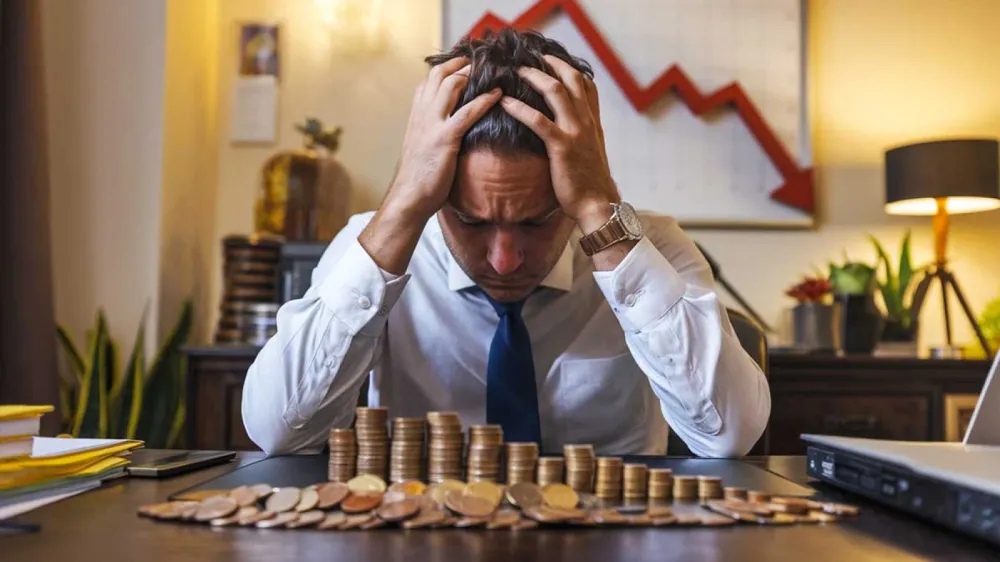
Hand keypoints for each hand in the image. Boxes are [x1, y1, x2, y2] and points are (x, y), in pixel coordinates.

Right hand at [384, 57, 501, 221]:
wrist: (409, 198)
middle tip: (482, 59)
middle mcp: (422, 114)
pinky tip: (499, 94)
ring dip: (473, 73)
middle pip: (439, 74)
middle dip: (461, 62)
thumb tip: (449, 128)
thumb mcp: (421, 147)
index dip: (447, 68)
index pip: (428, 80)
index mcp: (416, 116)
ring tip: (493, 69)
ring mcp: (432, 125)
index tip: (465, 63)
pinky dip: (484, 100)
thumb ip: (432, 132)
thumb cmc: (419, 178)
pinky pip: (466, 113)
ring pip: (451, 85)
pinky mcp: (444, 139)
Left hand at [500, 55, 618, 231]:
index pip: (587, 85)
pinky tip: (505, 103)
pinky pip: (538, 121)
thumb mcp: (590, 153)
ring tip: (516, 72)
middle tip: (531, 58)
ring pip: (555, 91)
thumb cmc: (590, 183)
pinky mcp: (561, 146)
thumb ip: (582, 136)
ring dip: (534, 77)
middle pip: (571, 79)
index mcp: (593, 122)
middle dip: (551, 64)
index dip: (570, 69)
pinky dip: (520, 108)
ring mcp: (575, 132)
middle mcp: (586, 121)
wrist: (598, 203)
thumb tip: (568, 130)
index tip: (553, 61)